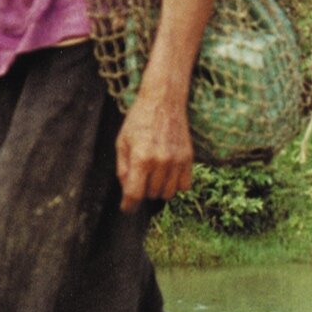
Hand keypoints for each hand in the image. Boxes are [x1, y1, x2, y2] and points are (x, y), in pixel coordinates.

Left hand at [115, 85, 193, 212]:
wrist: (163, 102)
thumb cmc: (138, 121)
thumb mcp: (122, 143)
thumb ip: (123, 169)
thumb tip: (127, 191)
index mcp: (141, 158)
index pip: (135, 194)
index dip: (129, 205)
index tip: (126, 208)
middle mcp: (161, 162)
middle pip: (151, 194)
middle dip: (143, 190)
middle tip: (140, 176)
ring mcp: (177, 161)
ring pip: (168, 193)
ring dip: (159, 188)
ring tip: (153, 173)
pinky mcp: (189, 158)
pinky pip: (185, 186)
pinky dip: (176, 184)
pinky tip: (168, 173)